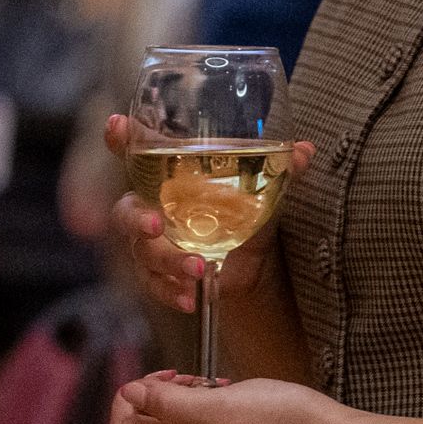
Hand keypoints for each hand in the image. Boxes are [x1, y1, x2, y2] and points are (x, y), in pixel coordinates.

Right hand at [105, 113, 306, 314]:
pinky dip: (170, 291)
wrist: (251, 263)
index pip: (136, 151)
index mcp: (169, 175)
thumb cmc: (246, 211)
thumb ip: (281, 169)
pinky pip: (154, 285)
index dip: (121, 138)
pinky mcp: (161, 275)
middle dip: (136, 218)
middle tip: (155, 225)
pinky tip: (189, 297)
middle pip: (126, 210)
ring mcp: (153, 244)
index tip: (117, 126)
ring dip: (167, 261)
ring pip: (142, 253)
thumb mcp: (264, 190)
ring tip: (198, 268)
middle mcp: (152, 206)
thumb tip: (305, 152)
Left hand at [109, 372, 380, 423]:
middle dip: (156, 397)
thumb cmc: (281, 421)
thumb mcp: (219, 404)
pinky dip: (204, 411)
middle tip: (187, 377)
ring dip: (182, 401)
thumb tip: (128, 395)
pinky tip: (228, 396)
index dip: (129, 398)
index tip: (159, 377)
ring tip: (210, 384)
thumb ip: (169, 404)